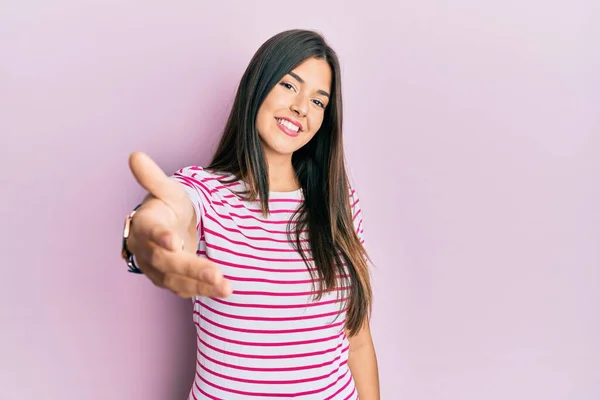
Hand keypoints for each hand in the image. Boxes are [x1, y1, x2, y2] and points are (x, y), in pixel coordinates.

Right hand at [126, 152, 231, 297]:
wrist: (169, 226)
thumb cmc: (168, 206)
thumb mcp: (166, 190)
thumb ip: (154, 177)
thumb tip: (135, 155)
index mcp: (143, 224)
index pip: (149, 231)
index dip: (160, 237)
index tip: (173, 241)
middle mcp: (146, 250)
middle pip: (166, 262)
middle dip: (191, 268)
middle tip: (216, 274)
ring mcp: (156, 269)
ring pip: (176, 281)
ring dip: (201, 285)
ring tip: (227, 287)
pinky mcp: (169, 281)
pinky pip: (186, 289)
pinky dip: (204, 291)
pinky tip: (224, 290)